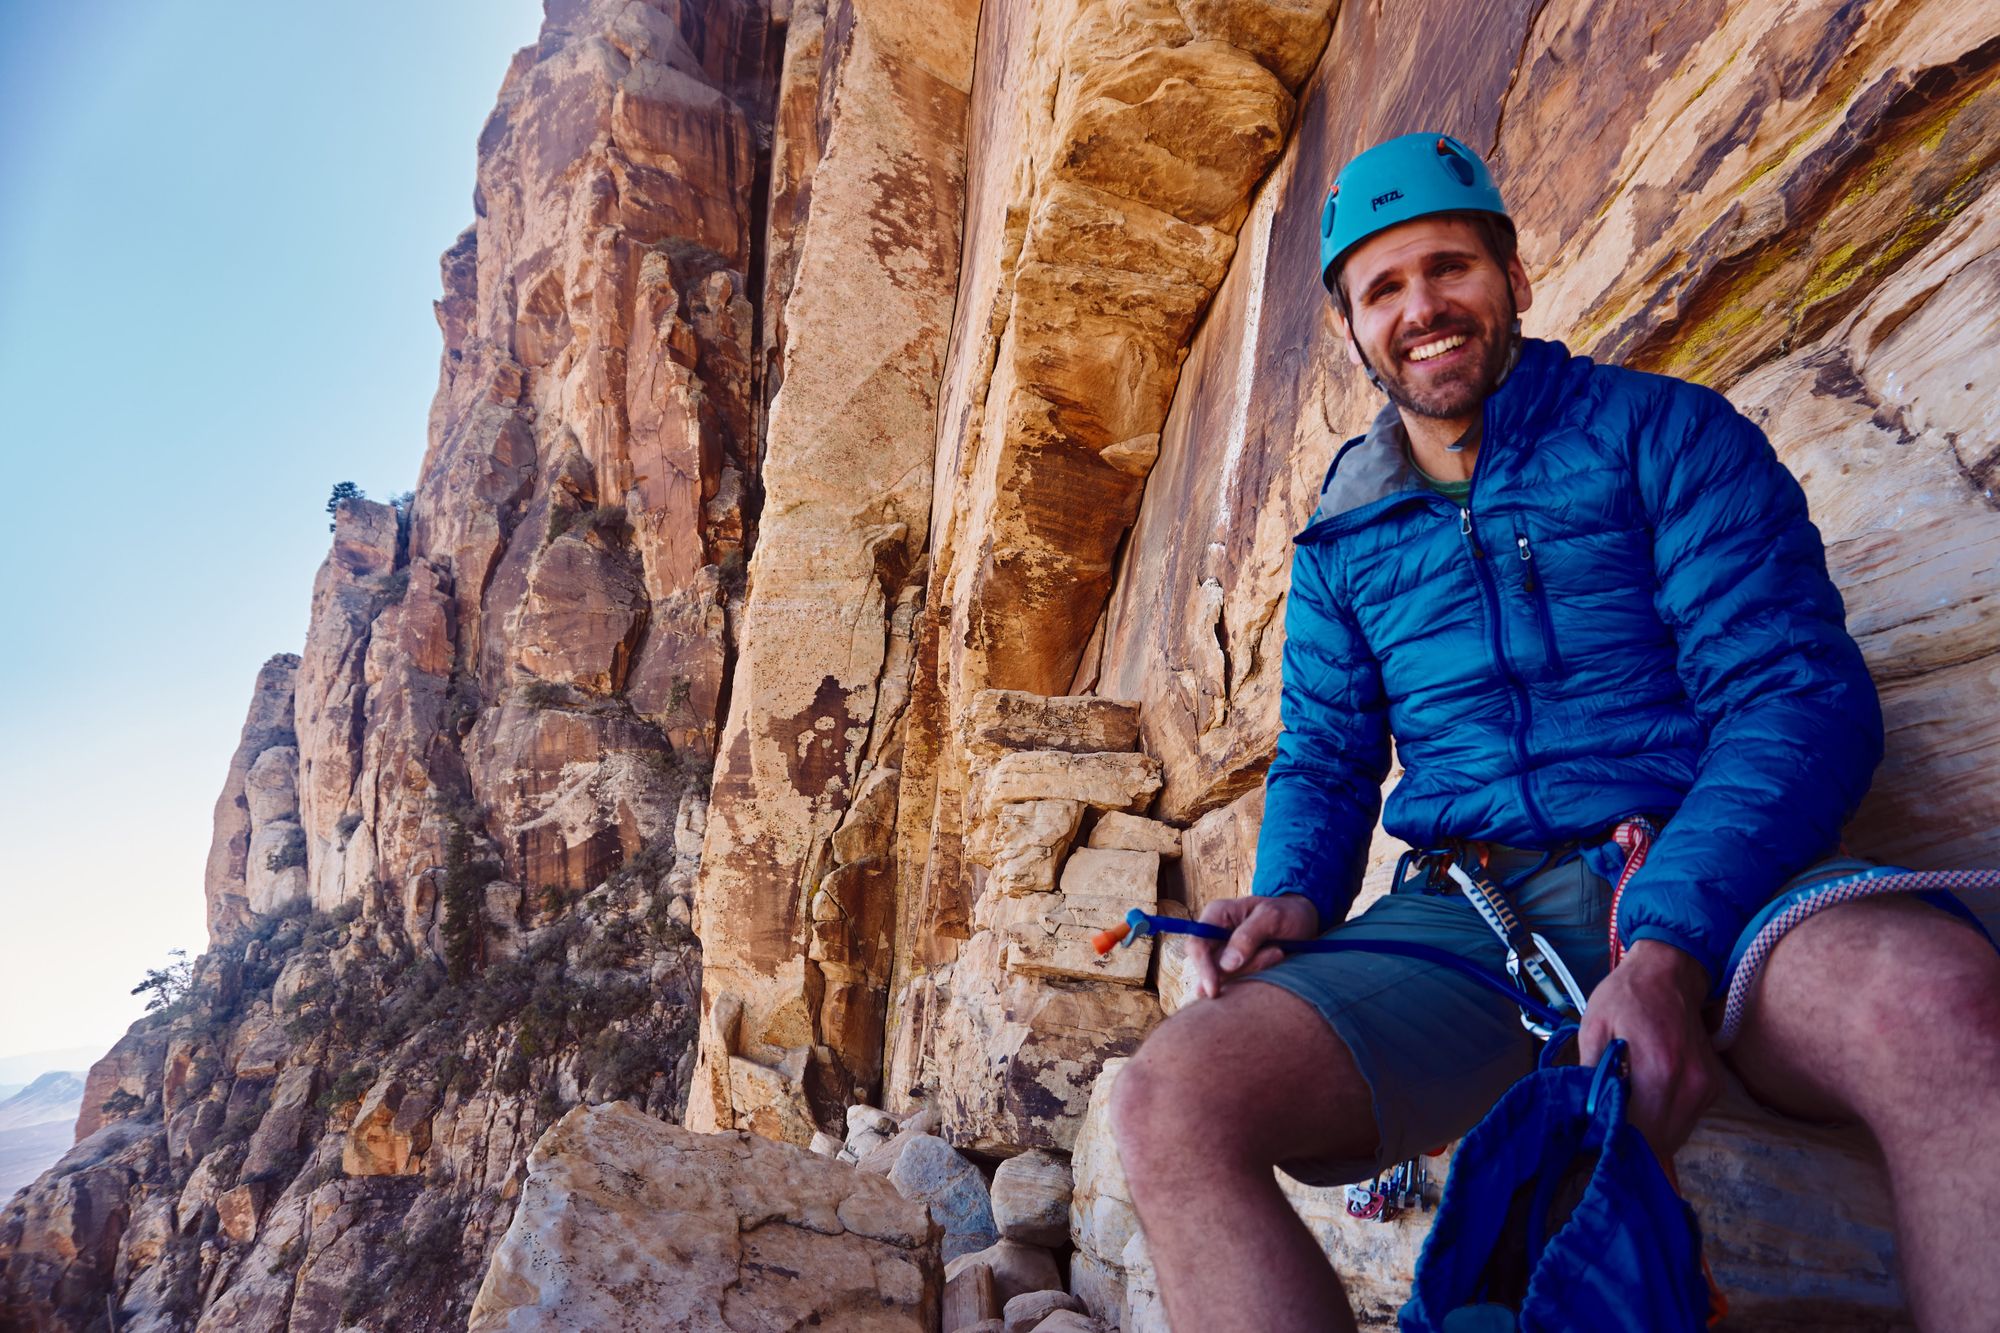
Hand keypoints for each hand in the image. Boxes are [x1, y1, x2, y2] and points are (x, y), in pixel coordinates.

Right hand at [1190, 894, 1320, 999]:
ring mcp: (1225, 954)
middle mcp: (1215, 936)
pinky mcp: (1237, 969)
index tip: (1214, 989)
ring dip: (1254, 971)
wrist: (1304, 922)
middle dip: (1241, 969)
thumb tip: (1225, 964)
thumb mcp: (1273, 917)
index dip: (1203, 968)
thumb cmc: (1288, 913)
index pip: (1196, 945)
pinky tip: (1272, 964)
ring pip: (1227, 978)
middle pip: (1210, 966)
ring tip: (1278, 953)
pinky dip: (1255, 980)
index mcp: (1216, 915)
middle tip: (1276, 953)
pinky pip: (1238, 984)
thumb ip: (1248, 936)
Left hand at [1579, 940, 1721, 1157]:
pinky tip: (1646, 1096)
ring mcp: (1707, 1087)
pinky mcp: (1713, 1087)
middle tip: (1607, 1128)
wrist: (1669, 970)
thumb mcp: (1594, 1028)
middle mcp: (1691, 1084)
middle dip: (1633, 1142)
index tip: (1597, 1140)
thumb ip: (1592, 1076)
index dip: (1618, 1144)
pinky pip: (1686, 1119)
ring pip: (1676, 1136)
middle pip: (1661, 1143)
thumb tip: (1587, 1117)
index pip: (1642, 1135)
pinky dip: (1665, 1117)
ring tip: (1625, 1109)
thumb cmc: (1627, 996)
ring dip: (1649, 1131)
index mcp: (1659, 1069)